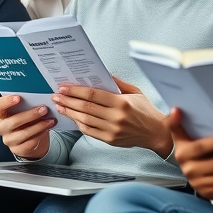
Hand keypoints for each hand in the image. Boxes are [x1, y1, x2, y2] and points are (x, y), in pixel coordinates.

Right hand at [0, 94, 55, 159]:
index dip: (7, 101)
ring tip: (50, 120)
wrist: (26, 136)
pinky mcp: (17, 149)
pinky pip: (30, 143)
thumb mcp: (22, 109)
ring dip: (39, 126)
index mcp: (0, 114)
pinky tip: (48, 128)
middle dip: (30, 115)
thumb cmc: (24, 117)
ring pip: (23, 133)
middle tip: (44, 109)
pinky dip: (41, 134)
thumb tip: (39, 97)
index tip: (19, 97)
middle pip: (13, 121)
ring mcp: (8, 140)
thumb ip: (26, 103)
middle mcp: (1, 127)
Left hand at [53, 77, 172, 156]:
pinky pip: (89, 131)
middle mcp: (116, 117)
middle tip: (56, 95)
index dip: (76, 90)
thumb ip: (117, 83)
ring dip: (69, 112)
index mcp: (122, 103)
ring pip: (84, 120)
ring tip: (60, 105)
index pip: (93, 95)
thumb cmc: (146, 110)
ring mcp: (112, 130)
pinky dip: (78, 123)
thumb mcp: (135, 92)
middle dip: (68, 100)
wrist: (156, 133)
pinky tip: (72, 116)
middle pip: (85, 107)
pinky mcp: (110, 140)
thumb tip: (101, 73)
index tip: (64, 87)